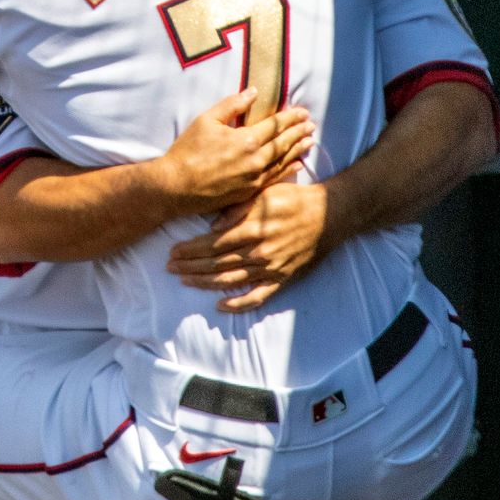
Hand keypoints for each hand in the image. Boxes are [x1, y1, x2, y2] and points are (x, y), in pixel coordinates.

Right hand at [155, 89, 313, 215]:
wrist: (175, 187)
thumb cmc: (187, 151)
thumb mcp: (206, 120)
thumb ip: (232, 105)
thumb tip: (253, 92)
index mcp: (246, 139)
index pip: (275, 125)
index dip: (291, 118)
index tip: (303, 112)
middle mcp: (255, 160)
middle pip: (283, 143)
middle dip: (298, 132)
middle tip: (311, 125)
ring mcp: (253, 178)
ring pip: (282, 161)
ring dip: (297, 150)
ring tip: (310, 142)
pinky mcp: (248, 192)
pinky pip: (274, 179)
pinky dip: (288, 170)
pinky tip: (297, 165)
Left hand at [168, 181, 330, 312]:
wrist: (329, 215)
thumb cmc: (294, 199)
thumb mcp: (264, 193)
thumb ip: (236, 209)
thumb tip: (211, 226)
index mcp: (251, 229)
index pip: (211, 244)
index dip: (189, 250)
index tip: (173, 252)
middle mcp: (258, 251)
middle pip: (216, 263)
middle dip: (190, 267)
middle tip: (170, 268)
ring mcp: (270, 268)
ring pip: (230, 280)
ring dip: (205, 283)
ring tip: (186, 282)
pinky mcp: (282, 279)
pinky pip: (258, 296)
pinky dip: (238, 303)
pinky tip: (221, 305)